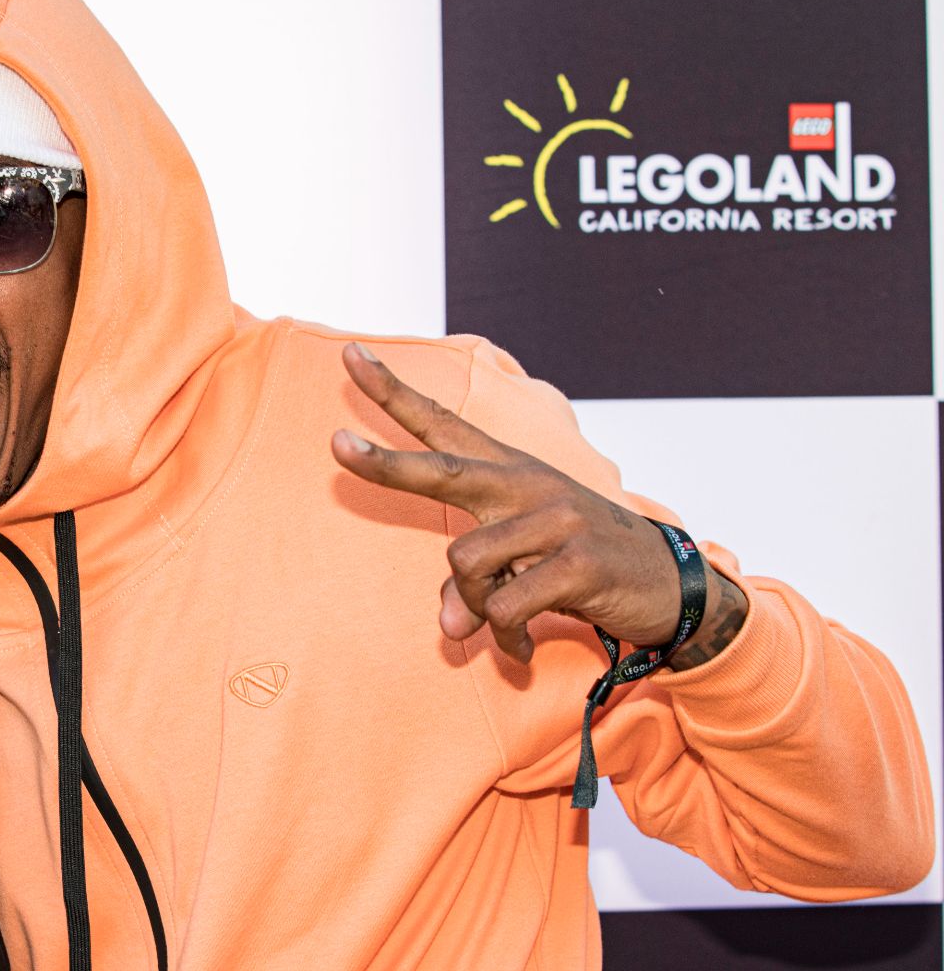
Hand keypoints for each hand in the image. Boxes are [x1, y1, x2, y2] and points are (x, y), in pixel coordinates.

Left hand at [330, 343, 704, 663]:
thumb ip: (470, 589)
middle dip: (386, 463)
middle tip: (335, 446)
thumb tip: (450, 629)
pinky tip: (521, 649)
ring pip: (467, 564)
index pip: (442, 423)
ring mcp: (555, 518)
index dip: (393, 392)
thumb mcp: (520, 569)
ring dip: (474, 608)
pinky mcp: (578, 561)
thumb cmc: (576, 565)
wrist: (669, 584)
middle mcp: (525, 484)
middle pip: (442, 470)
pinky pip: (507, 608)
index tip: (349, 354)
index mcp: (506, 472)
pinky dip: (505, 638)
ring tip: (502, 628)